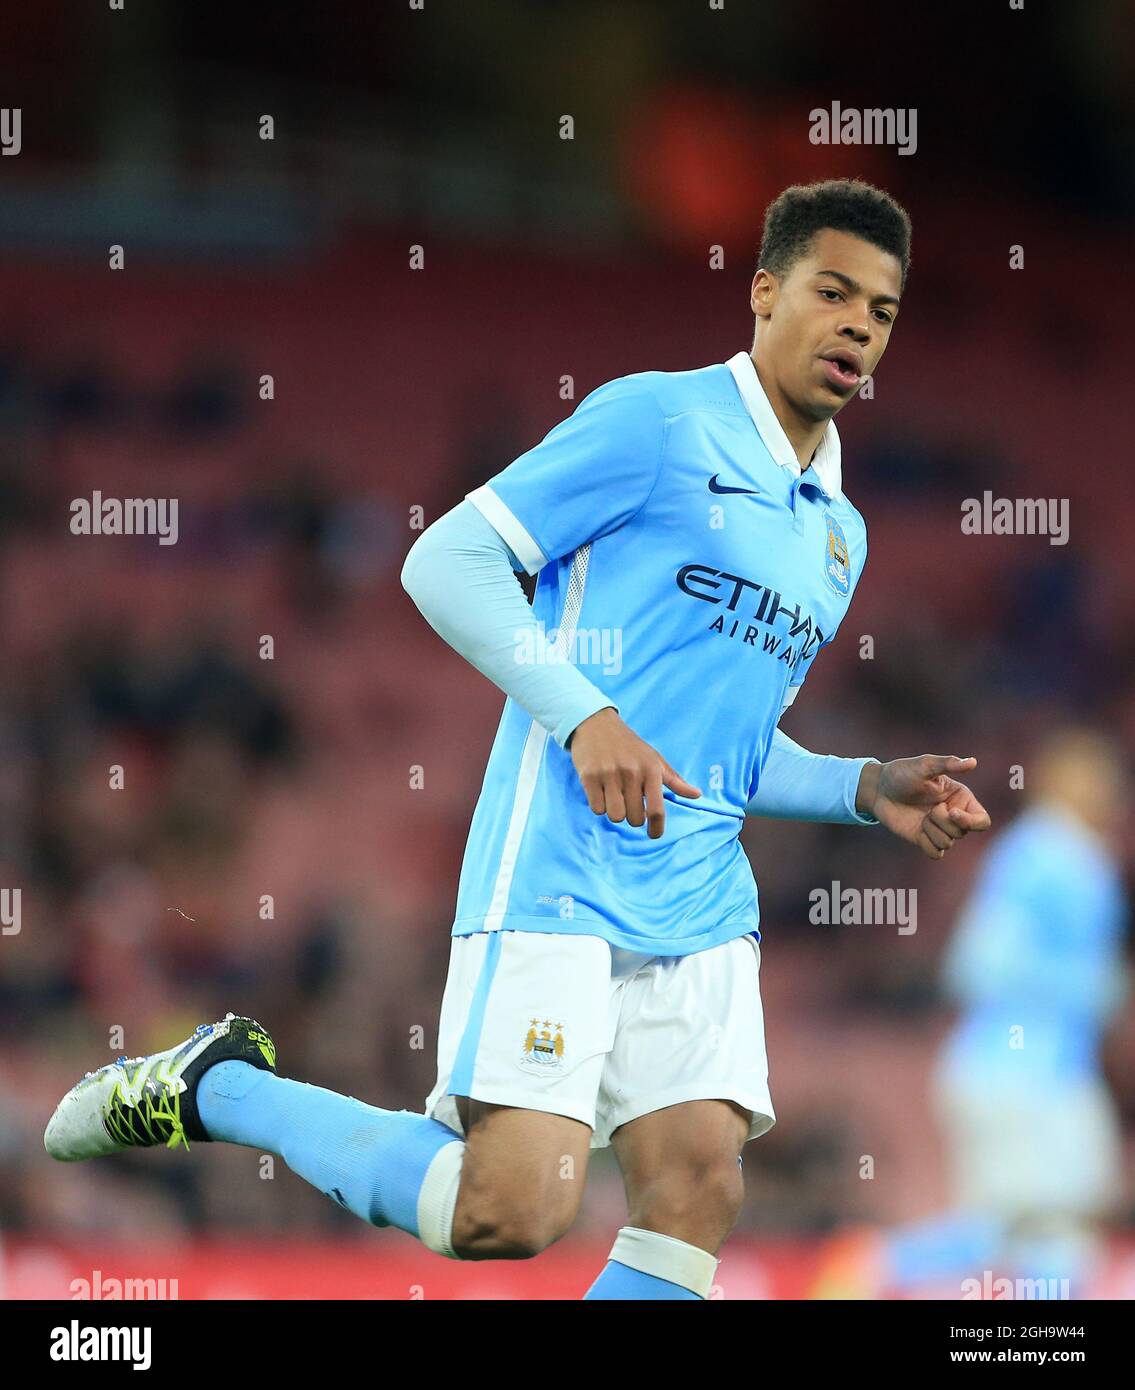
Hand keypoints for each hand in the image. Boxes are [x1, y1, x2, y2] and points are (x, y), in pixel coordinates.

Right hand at [569, 707, 700, 838]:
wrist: (596, 723)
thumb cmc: (628, 744)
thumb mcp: (654, 758)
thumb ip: (674, 780)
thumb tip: (697, 795)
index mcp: (651, 769)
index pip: (657, 810)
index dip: (656, 828)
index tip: (654, 834)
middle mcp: (631, 772)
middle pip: (634, 818)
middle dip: (632, 816)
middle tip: (629, 801)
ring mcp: (609, 774)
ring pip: (614, 816)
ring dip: (615, 811)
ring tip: (614, 796)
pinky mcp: (588, 776)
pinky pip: (596, 808)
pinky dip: (599, 805)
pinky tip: (600, 791)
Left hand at [857, 755, 991, 858]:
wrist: (879, 789)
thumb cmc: (903, 773)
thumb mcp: (925, 765)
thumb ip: (948, 764)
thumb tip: (973, 762)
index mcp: (961, 798)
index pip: (982, 821)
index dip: (970, 821)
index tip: (950, 811)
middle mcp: (954, 815)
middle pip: (962, 832)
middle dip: (942, 821)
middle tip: (928, 808)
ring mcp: (939, 829)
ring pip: (948, 843)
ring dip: (931, 831)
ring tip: (921, 816)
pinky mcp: (925, 840)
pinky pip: (936, 854)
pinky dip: (926, 844)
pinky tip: (918, 831)